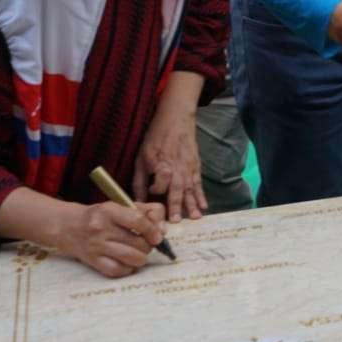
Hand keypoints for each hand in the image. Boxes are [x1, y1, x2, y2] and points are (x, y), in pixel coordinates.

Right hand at [61, 201, 166, 277]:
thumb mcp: (122, 206)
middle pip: (137, 242)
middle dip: (148, 246)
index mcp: (109, 210)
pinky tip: (128, 263)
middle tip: (147, 244)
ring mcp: (96, 246)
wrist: (68, 226)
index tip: (158, 236)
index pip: (138, 221)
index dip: (153, 230)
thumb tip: (163, 230)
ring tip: (139, 253)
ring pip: (130, 258)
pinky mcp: (92, 261)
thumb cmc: (102, 216)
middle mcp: (101, 228)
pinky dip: (128, 269)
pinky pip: (117, 271)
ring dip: (141, 258)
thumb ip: (147, 212)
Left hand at [133, 94, 205, 221]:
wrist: (176, 119)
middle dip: (176, 206)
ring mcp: (188, 168)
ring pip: (190, 189)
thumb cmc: (155, 138)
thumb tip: (137, 200)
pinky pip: (198, 183)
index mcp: (161, 165)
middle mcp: (176, 168)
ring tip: (194, 218)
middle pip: (176, 190)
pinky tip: (204, 206)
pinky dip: (201, 195)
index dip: (155, 190)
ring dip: (192, 204)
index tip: (151, 193)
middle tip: (176, 221)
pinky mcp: (196, 166)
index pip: (159, 184)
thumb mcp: (141, 157)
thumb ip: (139, 180)